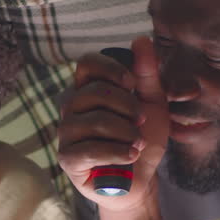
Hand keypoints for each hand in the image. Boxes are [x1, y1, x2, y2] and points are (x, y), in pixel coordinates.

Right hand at [57, 36, 168, 212]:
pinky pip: (89, 149)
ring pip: (94, 122)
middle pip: (93, 93)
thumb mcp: (152, 104)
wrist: (140, 180)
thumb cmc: (141, 140)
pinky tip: (129, 156)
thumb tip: (141, 39)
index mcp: (89, 89)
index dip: (110, 69)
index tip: (132, 83)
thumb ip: (147, 74)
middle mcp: (72, 107)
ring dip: (125, 133)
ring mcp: (67, 133)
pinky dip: (117, 152)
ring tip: (138, 144)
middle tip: (141, 120)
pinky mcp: (68, 159)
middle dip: (126, 106)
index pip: (87, 63)